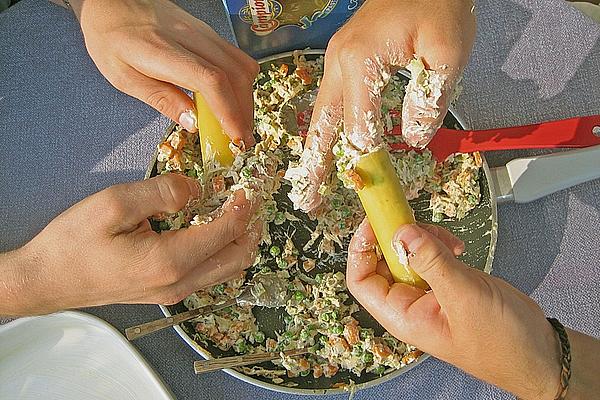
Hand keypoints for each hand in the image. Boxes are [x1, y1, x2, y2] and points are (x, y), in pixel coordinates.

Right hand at [1, 174, 259, 315]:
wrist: (47, 280)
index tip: (244, 187)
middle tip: (250, 201)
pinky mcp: (166, 292)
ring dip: (239, 242)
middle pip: (236, 259)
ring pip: (226, 271)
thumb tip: (196, 188)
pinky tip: (211, 231)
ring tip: (236, 213)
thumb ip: (162, 192)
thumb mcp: (114, 204)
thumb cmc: (73, 243)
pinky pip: (209, 275)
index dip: (241, 208)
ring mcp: (173, 293)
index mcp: (169, 261)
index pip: (225, 233)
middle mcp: (178, 284)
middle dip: (250, 228)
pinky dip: (221, 253)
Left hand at [69, 0, 257, 144]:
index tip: (235, 136)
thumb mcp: (124, 77)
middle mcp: (190, 37)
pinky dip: (242, 84)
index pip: (209, 80)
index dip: (228, 110)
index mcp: (162, 51)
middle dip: (243, 112)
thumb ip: (161, 100)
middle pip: (234, 75)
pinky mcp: (209, 33)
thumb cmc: (112, 38)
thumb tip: (193, 123)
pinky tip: (233, 100)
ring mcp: (204, 32)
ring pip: (242, 67)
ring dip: (246, 99)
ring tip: (239, 124)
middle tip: (241, 140)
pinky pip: (238, 58)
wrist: (113, 2)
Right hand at [295, 0, 475, 210]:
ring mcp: (336, 60)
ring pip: (320, 115)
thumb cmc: (439, 4)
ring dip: (314, 151)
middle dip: (315, 166)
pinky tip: (324, 148)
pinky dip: (325, 130)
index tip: (370, 191)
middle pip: (323, 126)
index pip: (358, 128)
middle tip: (307, 200)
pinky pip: (330, 102)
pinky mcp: (343, 59)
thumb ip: (429, 99)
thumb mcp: (447, 51)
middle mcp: (339, 63)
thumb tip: (414, 138)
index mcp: (360, 63)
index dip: (365, 163)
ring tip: (308, 183)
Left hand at [347, 220, 561, 399]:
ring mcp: (429, 292)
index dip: (361, 249)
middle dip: (397, 237)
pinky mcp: (448, 283)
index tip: (373, 222)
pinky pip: (431, 255)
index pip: (362, 280)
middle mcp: (410, 303)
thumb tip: (402, 234)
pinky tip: (457, 247)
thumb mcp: (463, 297)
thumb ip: (431, 263)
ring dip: (423, 238)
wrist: (539, 353)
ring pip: (408, 253)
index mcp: (402, 315)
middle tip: (416, 221)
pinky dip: (440, 244)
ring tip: (446, 240)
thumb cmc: (502, 343)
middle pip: (383, 260)